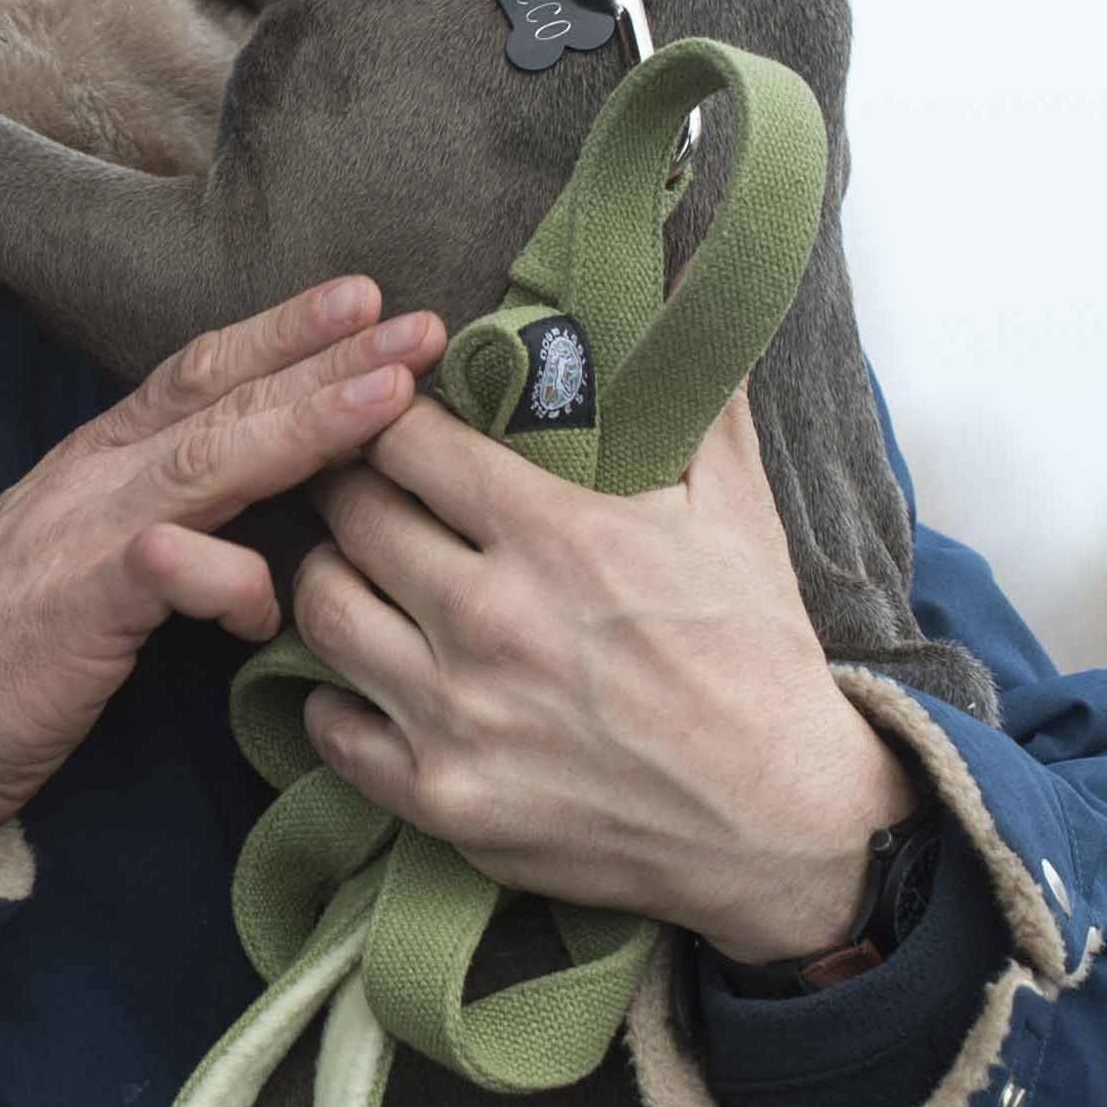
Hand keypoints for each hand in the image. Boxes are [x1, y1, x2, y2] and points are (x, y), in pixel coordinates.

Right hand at [0, 279, 449, 843]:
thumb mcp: (85, 563)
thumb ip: (165, 530)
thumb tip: (257, 534)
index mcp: (99, 460)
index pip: (202, 372)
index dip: (285, 332)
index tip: (367, 299)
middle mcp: (93, 475)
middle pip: (222, 394)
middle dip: (326, 353)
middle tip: (421, 320)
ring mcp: (82, 532)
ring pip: (209, 457)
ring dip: (308, 419)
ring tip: (394, 390)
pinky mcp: (75, 605)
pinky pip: (167, 570)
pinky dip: (230, 580)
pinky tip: (272, 605)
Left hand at [294, 388, 916, 962]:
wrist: (784, 826)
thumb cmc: (755, 655)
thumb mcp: (736, 510)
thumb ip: (690, 391)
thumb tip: (675, 280)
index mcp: (555, 532)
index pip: (404, 436)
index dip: (392, 418)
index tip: (401, 423)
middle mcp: (490, 618)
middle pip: (350, 512)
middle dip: (352, 487)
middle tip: (367, 488)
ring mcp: (456, 713)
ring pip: (322, 606)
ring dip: (334, 577)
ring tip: (363, 570)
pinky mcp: (440, 796)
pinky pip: (329, 722)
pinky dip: (334, 696)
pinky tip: (366, 675)